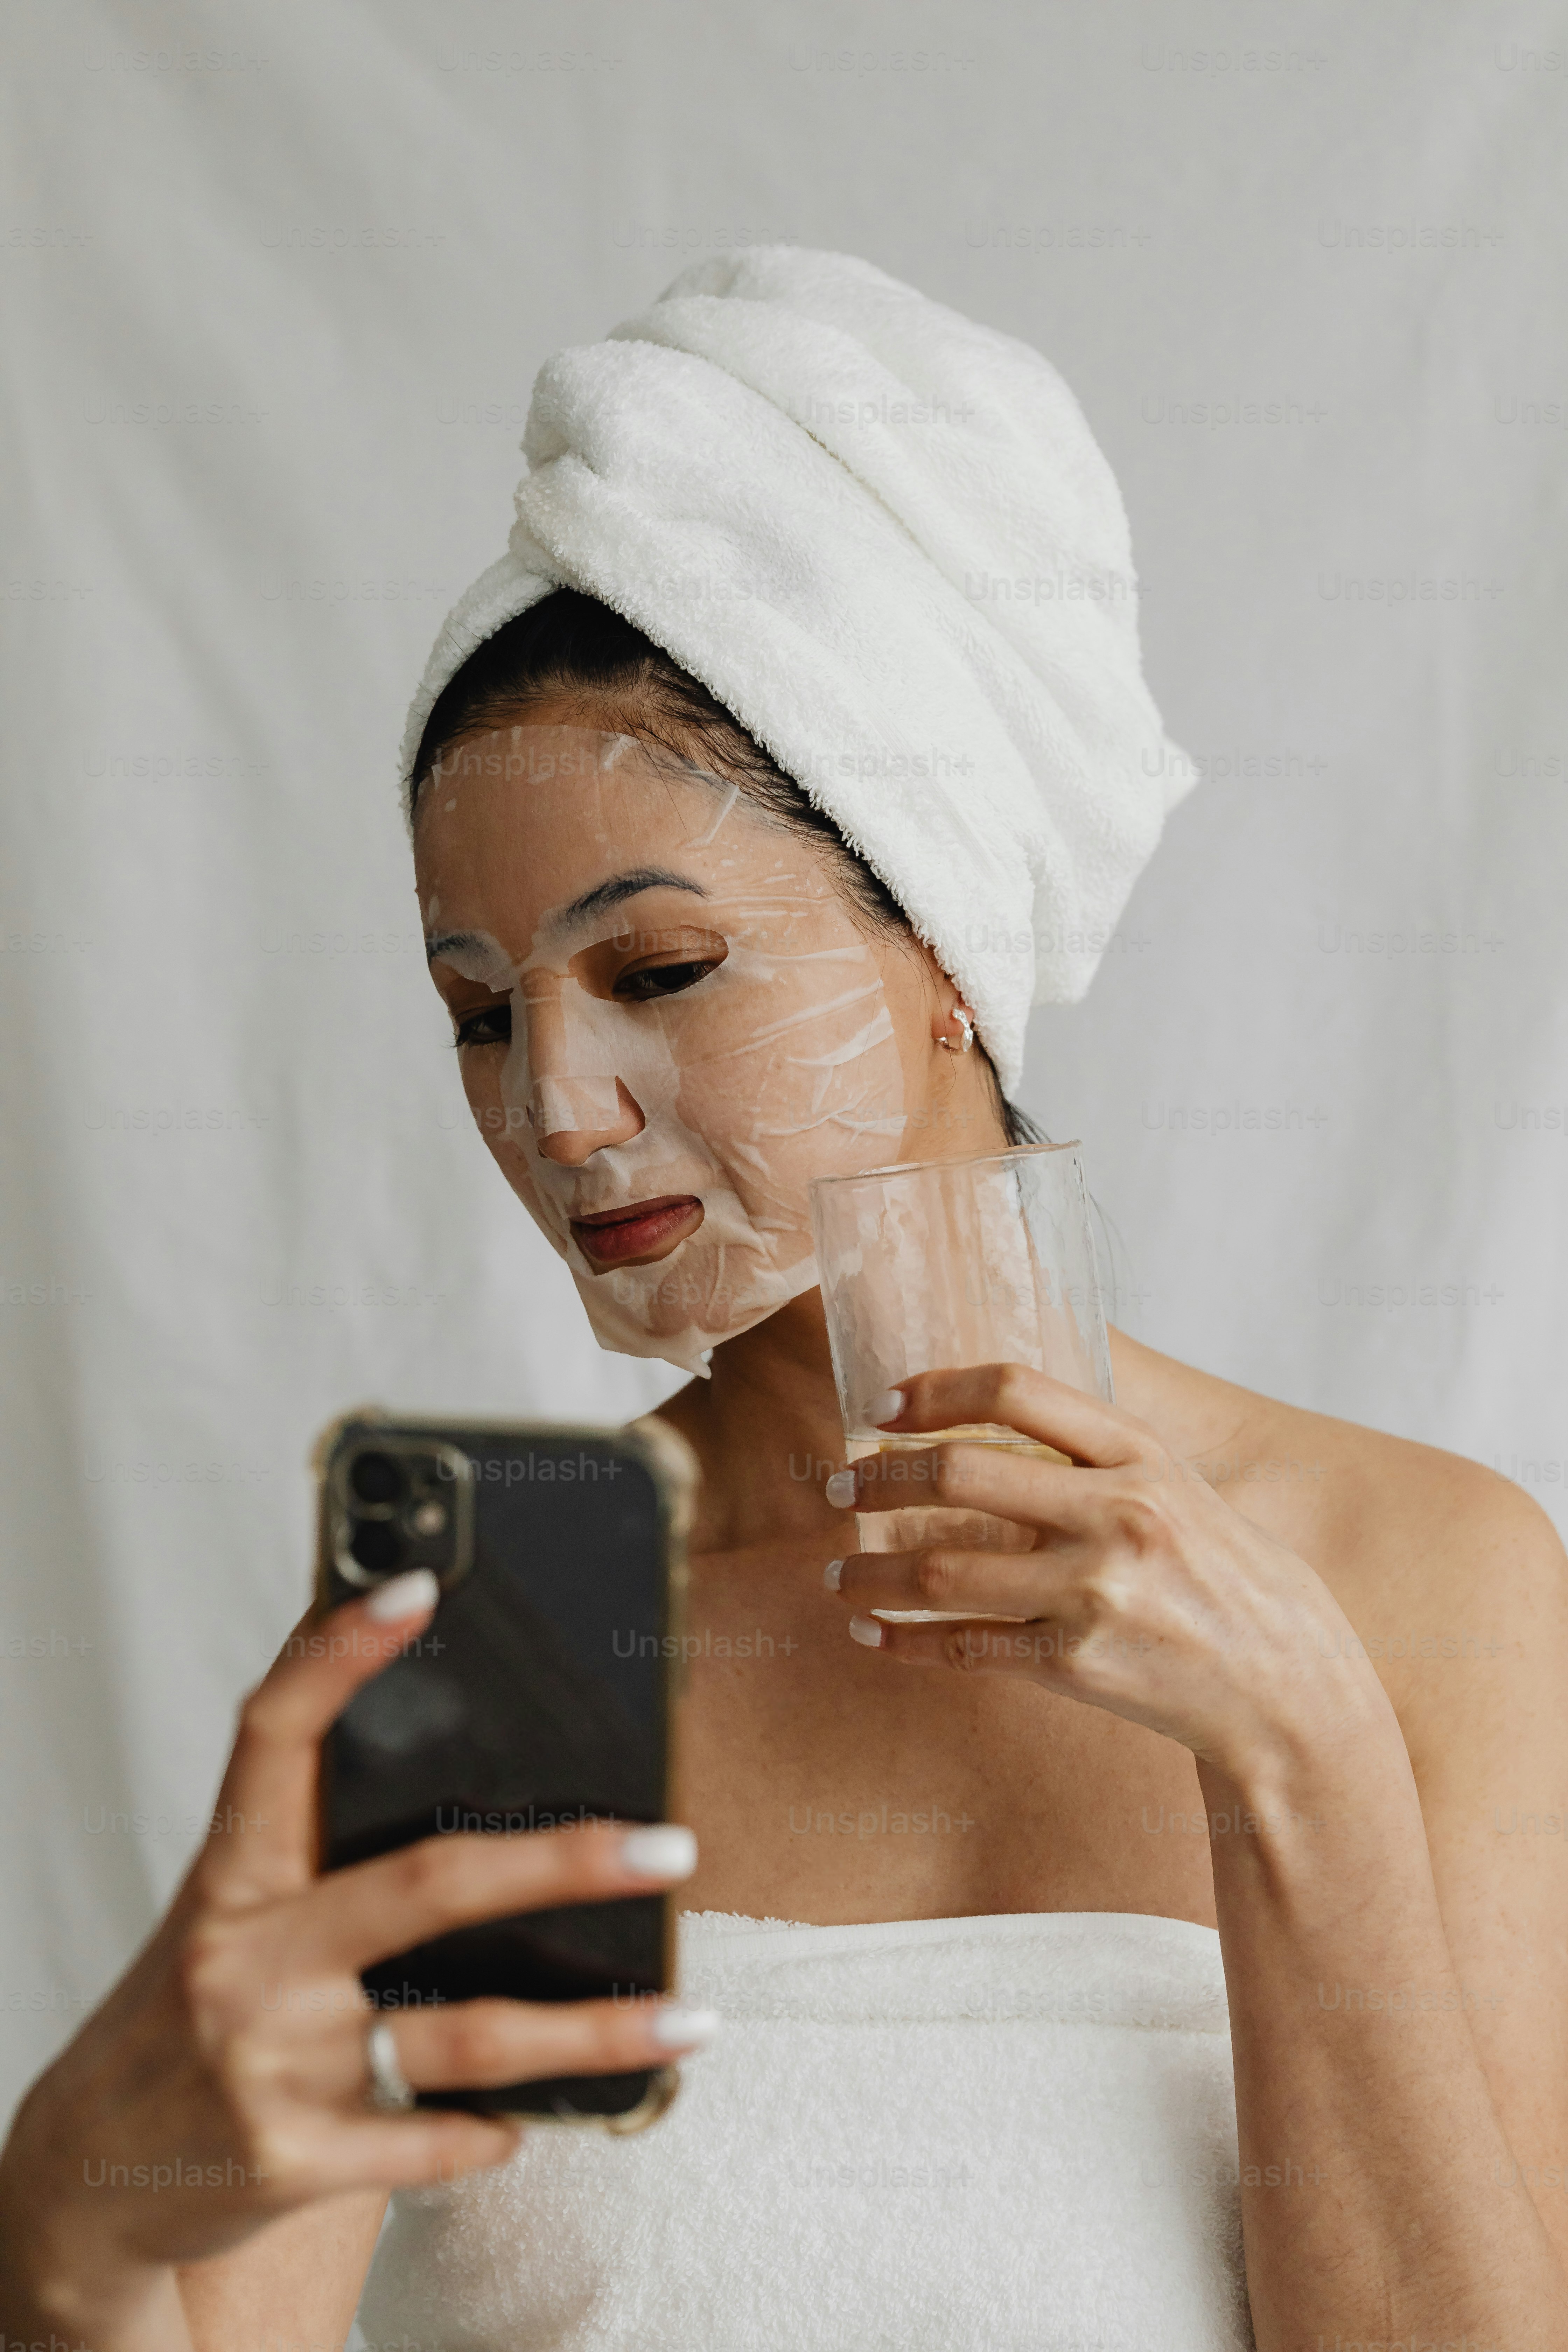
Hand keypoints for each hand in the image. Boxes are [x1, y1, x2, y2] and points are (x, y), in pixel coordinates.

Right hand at [0, 1571, 711, 2325]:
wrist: (97, 2170)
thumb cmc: (191, 2008)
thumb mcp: (231, 1906)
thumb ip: (305, 1828)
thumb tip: (401, 1701)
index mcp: (232, 1876)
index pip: (276, 1736)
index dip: (337, 1652)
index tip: (419, 1585)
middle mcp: (248, 1958)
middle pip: (429, 1883)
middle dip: (565, 1862)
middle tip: (670, 1846)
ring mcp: (270, 2063)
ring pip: (467, 2034)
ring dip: (592, 2031)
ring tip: (687, 2017)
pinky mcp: (290, 2162)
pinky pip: (431, 2140)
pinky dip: (495, 2130)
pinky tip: (537, 2116)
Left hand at [825, 1364, 1396, 1780]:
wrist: (1283, 1681)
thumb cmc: (1218, 1571)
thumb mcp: (1172, 1484)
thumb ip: (1091, 1451)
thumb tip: (979, 1422)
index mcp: (1138, 1454)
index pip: (1012, 1389)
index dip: (933, 1390)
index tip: (881, 1408)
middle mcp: (1115, 1513)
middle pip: (959, 1472)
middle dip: (878, 1476)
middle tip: (837, 1484)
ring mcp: (1094, 1591)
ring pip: (940, 1568)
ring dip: (870, 1571)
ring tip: (836, 1574)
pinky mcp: (1076, 1662)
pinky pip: (961, 1645)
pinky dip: (902, 1639)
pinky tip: (872, 1633)